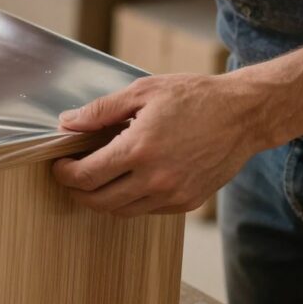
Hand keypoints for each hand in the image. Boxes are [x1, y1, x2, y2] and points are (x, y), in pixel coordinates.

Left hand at [52, 73, 273, 216]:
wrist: (244, 115)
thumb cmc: (194, 97)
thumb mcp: (143, 92)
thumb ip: (101, 110)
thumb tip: (66, 123)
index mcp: (139, 149)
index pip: (86, 176)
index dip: (64, 173)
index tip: (58, 164)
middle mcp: (155, 179)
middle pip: (98, 201)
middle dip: (76, 190)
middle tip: (70, 175)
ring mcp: (173, 195)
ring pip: (121, 211)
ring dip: (101, 199)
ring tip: (95, 178)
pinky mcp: (187, 203)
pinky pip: (146, 211)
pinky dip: (129, 201)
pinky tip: (126, 181)